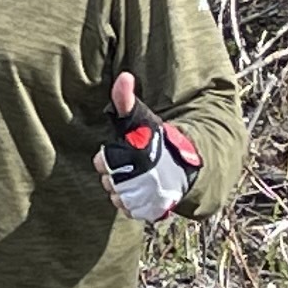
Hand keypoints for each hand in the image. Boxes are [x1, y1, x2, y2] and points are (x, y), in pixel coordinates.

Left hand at [97, 69, 200, 223]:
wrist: (186, 165)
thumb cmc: (157, 139)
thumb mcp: (141, 117)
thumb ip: (126, 99)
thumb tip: (124, 76)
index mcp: (133, 156)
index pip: (101, 162)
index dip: (108, 158)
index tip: (124, 152)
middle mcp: (139, 180)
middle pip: (108, 182)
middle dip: (116, 175)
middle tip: (131, 167)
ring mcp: (146, 197)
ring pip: (117, 198)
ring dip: (123, 190)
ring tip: (137, 180)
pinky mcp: (152, 211)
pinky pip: (129, 210)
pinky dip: (132, 204)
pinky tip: (140, 193)